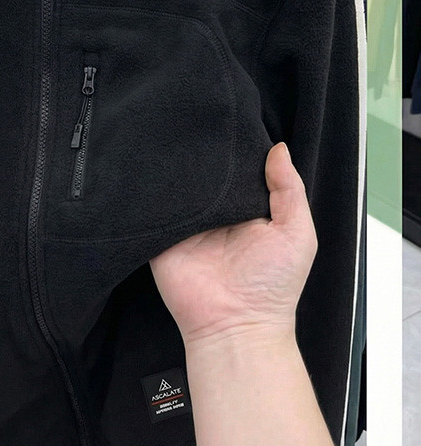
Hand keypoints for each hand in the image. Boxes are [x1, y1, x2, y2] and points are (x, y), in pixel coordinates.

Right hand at [149, 142, 317, 346]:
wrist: (236, 326)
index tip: (226, 119)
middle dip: (201, 153)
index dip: (234, 147)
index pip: (236, 168)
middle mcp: (214, 212)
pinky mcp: (159, 235)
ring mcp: (185, 223)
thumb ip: (289, 190)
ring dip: (174, 169)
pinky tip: (150, 170)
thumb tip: (278, 148)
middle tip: (194, 122)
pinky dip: (149, 193)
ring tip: (170, 137)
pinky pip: (151, 208)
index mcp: (245, 208)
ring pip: (176, 185)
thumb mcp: (296, 233)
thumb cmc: (274, 285)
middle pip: (203, 173)